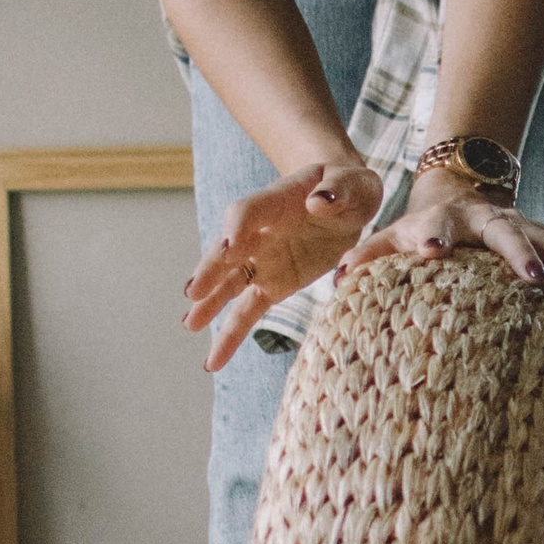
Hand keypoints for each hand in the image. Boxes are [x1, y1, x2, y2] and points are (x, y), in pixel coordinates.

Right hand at [184, 157, 383, 371]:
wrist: (346, 201)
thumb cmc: (349, 187)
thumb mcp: (354, 183)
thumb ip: (337, 191)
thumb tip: (319, 201)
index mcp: (277, 201)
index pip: (248, 212)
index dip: (237, 227)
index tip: (229, 247)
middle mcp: (260, 232)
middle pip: (229, 251)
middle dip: (212, 271)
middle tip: (194, 292)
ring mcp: (262, 260)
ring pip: (231, 284)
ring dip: (210, 304)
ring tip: (190, 325)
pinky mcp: (273, 285)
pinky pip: (248, 311)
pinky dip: (231, 335)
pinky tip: (213, 360)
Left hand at [339, 176, 543, 325]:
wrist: (462, 195)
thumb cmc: (421, 232)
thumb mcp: (392, 238)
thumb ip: (366, 258)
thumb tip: (337, 280)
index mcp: (446, 222)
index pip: (436, 227)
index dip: (432, 237)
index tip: (432, 251)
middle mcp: (491, 222)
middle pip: (509, 234)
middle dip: (522, 255)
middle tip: (535, 280)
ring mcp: (526, 230)